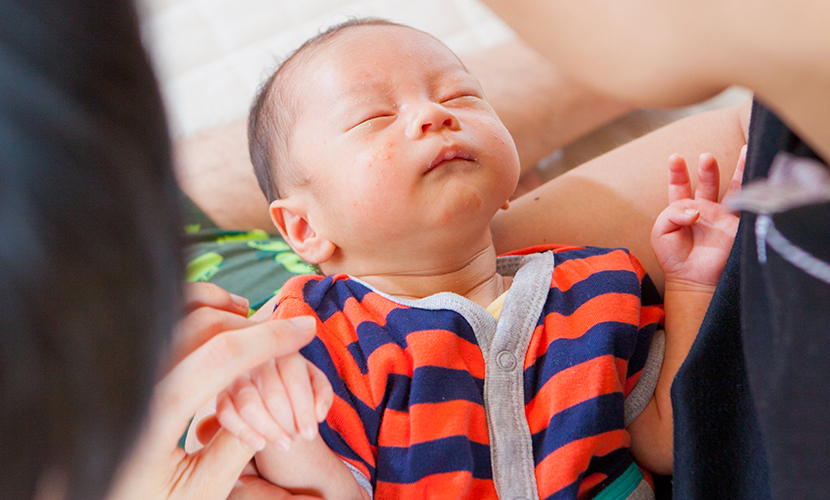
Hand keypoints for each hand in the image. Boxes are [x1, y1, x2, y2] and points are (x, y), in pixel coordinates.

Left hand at [107, 283, 317, 499]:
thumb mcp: (197, 493)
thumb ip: (236, 447)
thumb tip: (269, 396)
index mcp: (151, 417)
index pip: (220, 357)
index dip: (269, 338)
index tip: (305, 330)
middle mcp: (128, 381)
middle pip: (203, 326)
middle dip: (252, 324)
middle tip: (285, 334)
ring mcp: (114, 367)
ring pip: (172, 309)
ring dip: (218, 305)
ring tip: (248, 317)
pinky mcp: (111, 364)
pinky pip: (150, 318)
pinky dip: (184, 306)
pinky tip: (209, 319)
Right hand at [215, 344, 332, 450]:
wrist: (266, 382)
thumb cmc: (293, 381)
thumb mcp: (312, 380)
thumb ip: (322, 394)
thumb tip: (319, 415)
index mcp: (283, 348)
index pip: (295, 380)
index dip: (304, 410)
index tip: (310, 435)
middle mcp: (256, 357)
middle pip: (273, 394)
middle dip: (288, 423)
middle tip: (296, 440)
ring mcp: (235, 374)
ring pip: (249, 405)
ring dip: (269, 430)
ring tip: (284, 444)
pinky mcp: (219, 391)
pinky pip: (226, 414)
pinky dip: (244, 432)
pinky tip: (260, 445)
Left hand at [651, 147, 745, 288]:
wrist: (692, 280)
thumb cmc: (673, 257)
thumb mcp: (661, 232)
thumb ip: (672, 215)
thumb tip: (697, 210)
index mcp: (682, 208)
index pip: (680, 185)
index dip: (678, 171)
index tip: (675, 157)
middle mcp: (704, 208)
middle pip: (708, 182)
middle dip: (707, 169)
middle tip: (706, 157)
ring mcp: (722, 216)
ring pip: (733, 188)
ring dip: (738, 171)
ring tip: (744, 150)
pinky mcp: (737, 227)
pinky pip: (747, 207)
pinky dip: (754, 192)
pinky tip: (759, 175)